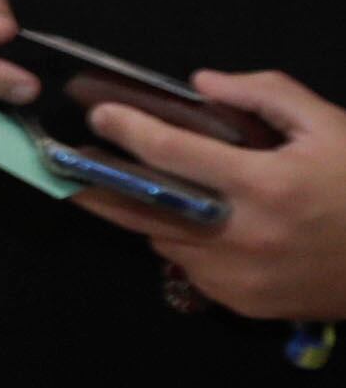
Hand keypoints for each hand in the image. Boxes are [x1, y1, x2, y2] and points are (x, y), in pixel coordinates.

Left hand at [87, 69, 345, 320]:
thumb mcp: (331, 126)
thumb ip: (267, 95)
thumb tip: (202, 83)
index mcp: (264, 184)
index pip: (172, 153)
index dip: (129, 131)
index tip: (99, 116)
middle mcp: (240, 234)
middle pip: (144, 208)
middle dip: (98, 185)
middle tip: (67, 167)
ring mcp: (237, 275)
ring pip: (162, 241)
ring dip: (145, 214)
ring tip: (126, 188)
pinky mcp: (240, 303)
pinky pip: (190, 269)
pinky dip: (184, 244)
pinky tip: (194, 224)